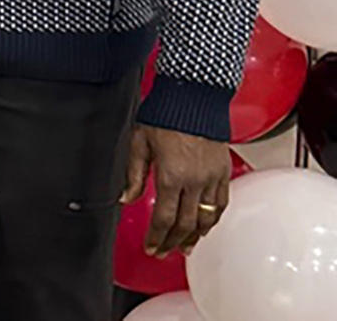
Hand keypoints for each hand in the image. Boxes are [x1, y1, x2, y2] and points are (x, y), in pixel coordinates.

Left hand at [121, 124, 231, 257]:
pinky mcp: (223, 172)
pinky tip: (206, 225)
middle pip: (186, 224)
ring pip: (207, 218)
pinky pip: (222, 203)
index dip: (157, 238)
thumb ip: (134, 175)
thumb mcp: (139, 143)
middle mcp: (194, 181)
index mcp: (171, 176)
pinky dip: (213, 219)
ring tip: (186, 246)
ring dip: (196, 236)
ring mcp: (212, 177)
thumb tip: (125, 198)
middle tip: (165, 252)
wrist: (192, 97)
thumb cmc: (164, 116)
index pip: (164, 219)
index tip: (152, 247)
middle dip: (174, 242)